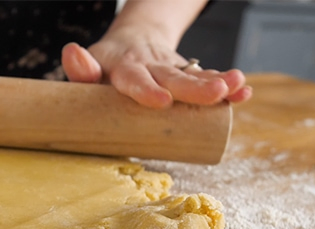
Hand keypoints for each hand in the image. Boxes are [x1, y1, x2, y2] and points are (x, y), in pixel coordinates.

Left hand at [61, 28, 251, 108]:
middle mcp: (151, 67)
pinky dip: (228, 87)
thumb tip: (71, 52)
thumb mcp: (90, 69)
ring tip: (236, 87)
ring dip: (217, 83)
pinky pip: (209, 80)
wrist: (132, 43)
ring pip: (196, 77)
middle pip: (173, 78)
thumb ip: (80, 70)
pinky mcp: (188, 76)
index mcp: (125, 69)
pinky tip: (243, 92)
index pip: (134, 79)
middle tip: (214, 93)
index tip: (161, 101)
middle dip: (195, 87)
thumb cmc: (104, 69)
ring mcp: (173, 71)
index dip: (146, 90)